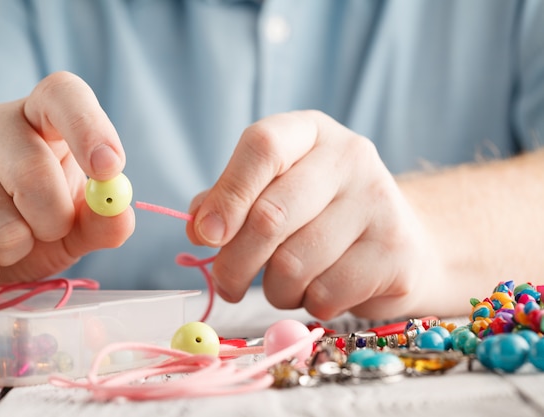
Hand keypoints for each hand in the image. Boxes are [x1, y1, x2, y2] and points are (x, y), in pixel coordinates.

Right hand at [0, 71, 134, 299]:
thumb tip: (119, 214)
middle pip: (33, 172)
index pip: (62, 95)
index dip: (89, 128)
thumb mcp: (77, 221)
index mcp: (39, 117)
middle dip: (52, 221)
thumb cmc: (35, 220)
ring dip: (15, 251)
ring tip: (9, 243)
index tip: (109, 168)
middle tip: (49, 230)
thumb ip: (102, 219)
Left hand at [187, 110, 439, 319]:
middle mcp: (350, 156)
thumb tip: (199, 226)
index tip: (206, 236)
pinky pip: (325, 294)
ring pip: (293, 265)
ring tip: (285, 284)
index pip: (262, 147)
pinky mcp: (395, 252)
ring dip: (275, 289)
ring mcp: (379, 202)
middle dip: (235, 262)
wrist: (400, 244)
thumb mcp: (274, 191)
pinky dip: (308, 304)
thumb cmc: (320, 216)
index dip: (227, 196)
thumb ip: (231, 201)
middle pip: (270, 216)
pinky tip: (319, 290)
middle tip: (229, 283)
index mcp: (311, 132)